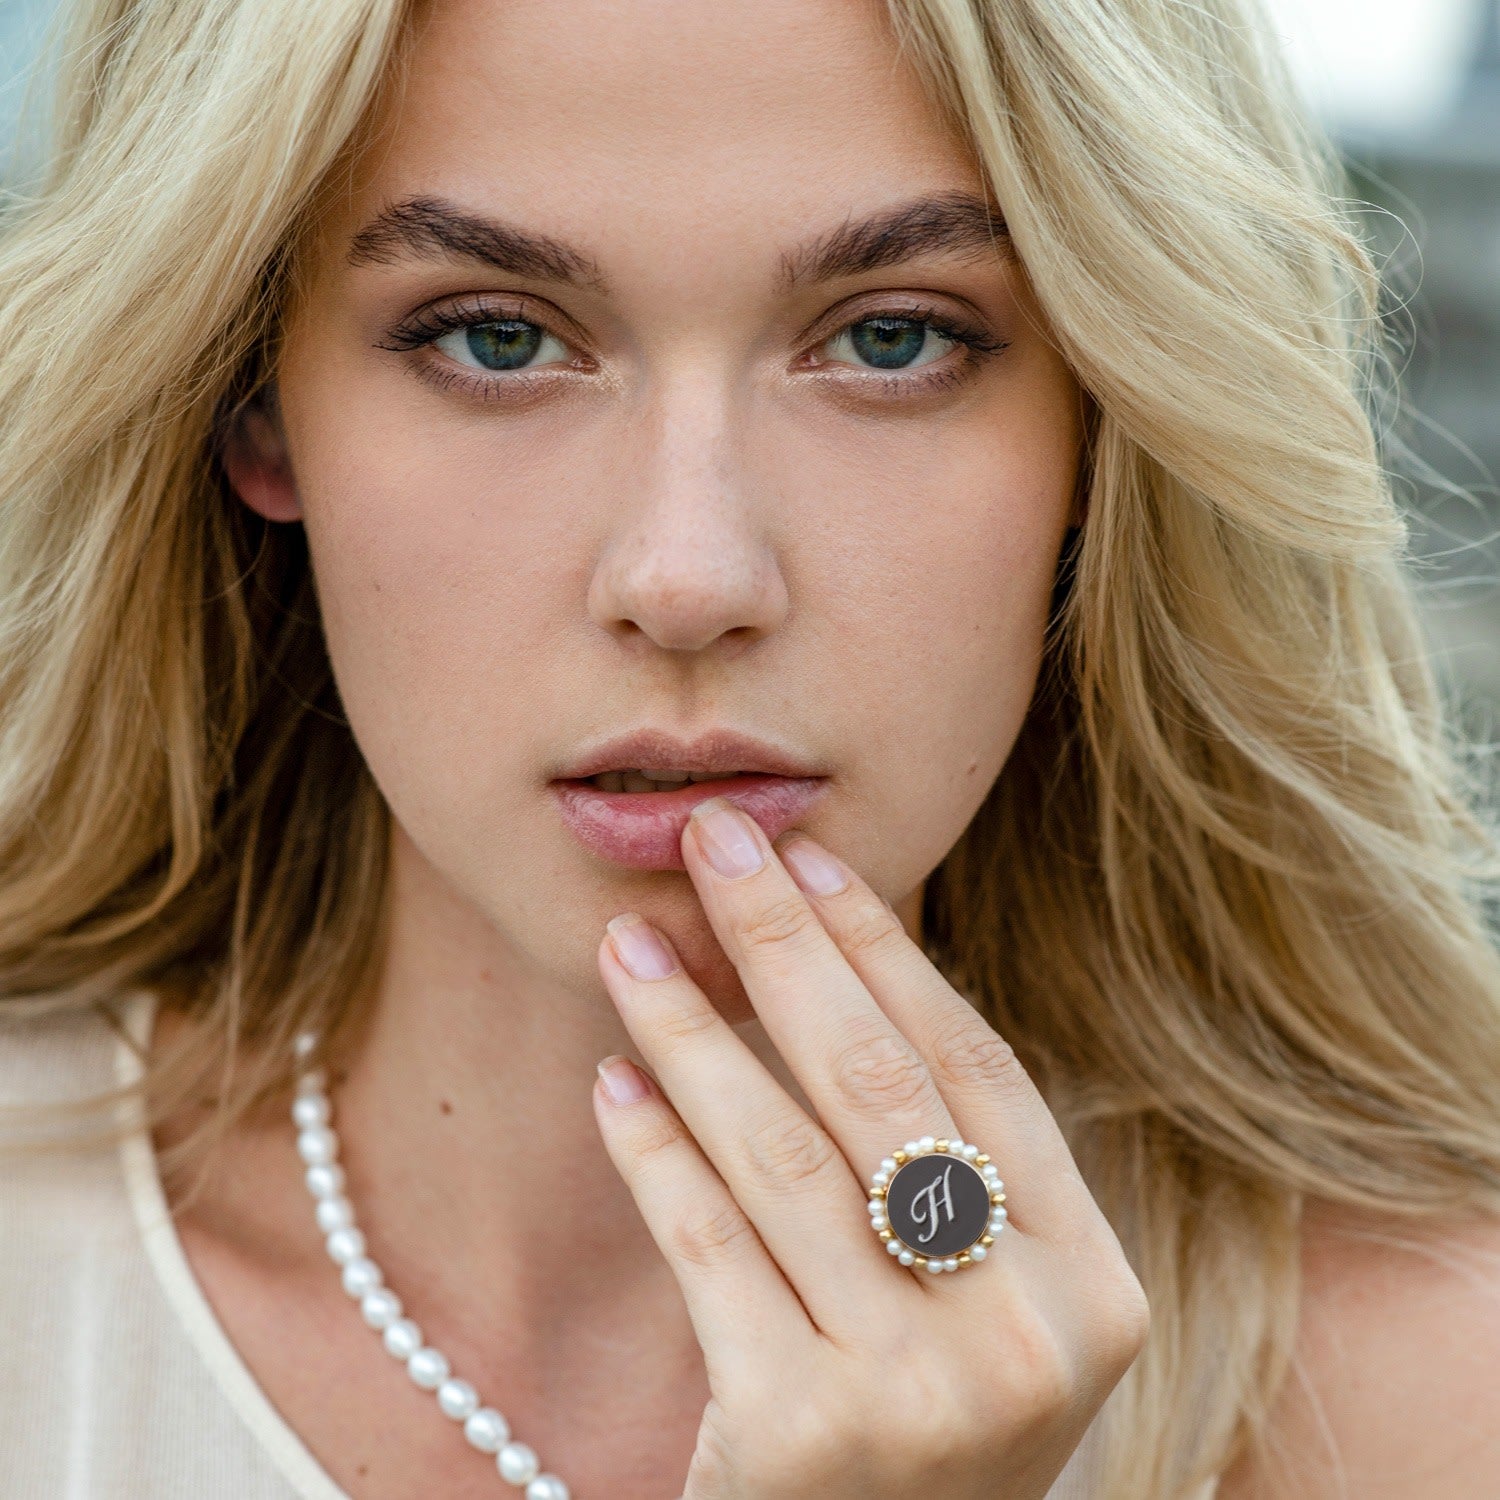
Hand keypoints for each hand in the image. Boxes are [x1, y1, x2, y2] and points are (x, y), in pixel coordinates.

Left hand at [592, 795, 1149, 1499]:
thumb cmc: (917, 1430)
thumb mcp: (975, 1308)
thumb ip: (939, 1170)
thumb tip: (825, 960)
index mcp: (1091, 1284)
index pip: (978, 1069)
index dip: (888, 954)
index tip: (813, 862)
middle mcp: (1026, 1334)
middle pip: (882, 1085)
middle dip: (784, 944)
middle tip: (713, 843)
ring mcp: (919, 1392)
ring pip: (782, 1155)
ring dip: (692, 1030)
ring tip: (627, 947)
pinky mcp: (800, 1436)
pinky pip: (707, 1246)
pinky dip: (653, 1152)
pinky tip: (612, 1080)